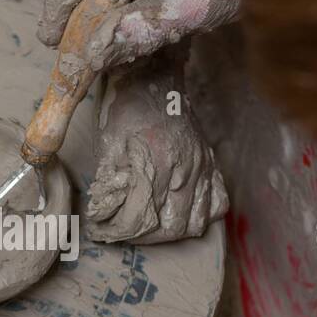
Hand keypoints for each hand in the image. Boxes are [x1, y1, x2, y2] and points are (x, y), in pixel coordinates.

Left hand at [87, 46, 227, 242]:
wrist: (154, 78)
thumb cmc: (126, 110)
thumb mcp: (108, 143)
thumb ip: (109, 181)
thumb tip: (105, 215)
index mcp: (157, 162)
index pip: (139, 218)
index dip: (115, 231)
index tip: (99, 231)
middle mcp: (186, 168)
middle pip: (168, 228)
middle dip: (140, 237)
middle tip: (120, 232)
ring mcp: (203, 168)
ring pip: (194, 223)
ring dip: (168, 234)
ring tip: (146, 229)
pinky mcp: (211, 165)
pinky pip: (217, 205)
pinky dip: (200, 218)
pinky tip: (180, 215)